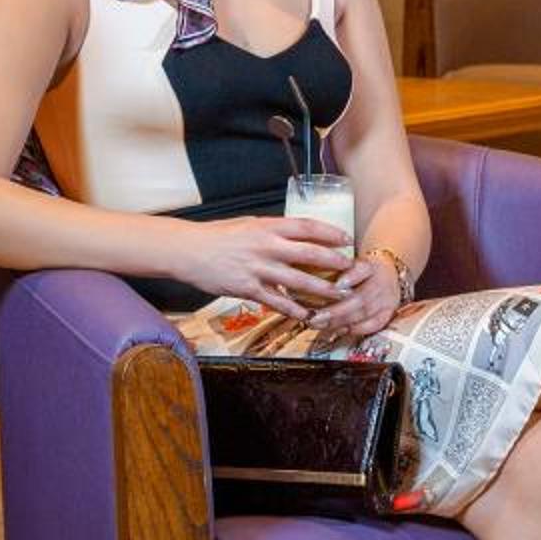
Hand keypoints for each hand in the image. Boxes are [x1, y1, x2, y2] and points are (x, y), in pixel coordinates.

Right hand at [178, 216, 354, 322]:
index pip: (306, 227)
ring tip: (340, 295)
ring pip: (298, 281)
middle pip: (309, 254)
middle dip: (334, 262)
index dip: (330, 232)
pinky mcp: (248, 289)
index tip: (346, 238)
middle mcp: (266, 246)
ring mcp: (258, 269)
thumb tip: (297, 234)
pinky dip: (295, 309)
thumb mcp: (249, 224)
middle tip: (351, 268)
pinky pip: (277, 302)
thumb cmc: (219, 235)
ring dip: (322, 289)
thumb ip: (273, 230)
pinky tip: (309, 315)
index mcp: (267, 226)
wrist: (189, 251)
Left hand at [306, 253, 402, 342]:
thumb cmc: (361, 271)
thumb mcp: (349, 263)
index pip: (362, 269)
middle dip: (335, 311)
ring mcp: (386, 299)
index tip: (337, 285)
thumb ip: (332, 269)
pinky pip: (372, 325)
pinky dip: (354, 329)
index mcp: (370, 265)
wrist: (389, 274)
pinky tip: (338, 331)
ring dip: (340, 322)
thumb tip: (306, 280)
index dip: (351, 277)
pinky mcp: (388, 313)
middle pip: (360, 298)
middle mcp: (380, 282)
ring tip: (320, 325)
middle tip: (315, 317)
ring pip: (364, 313)